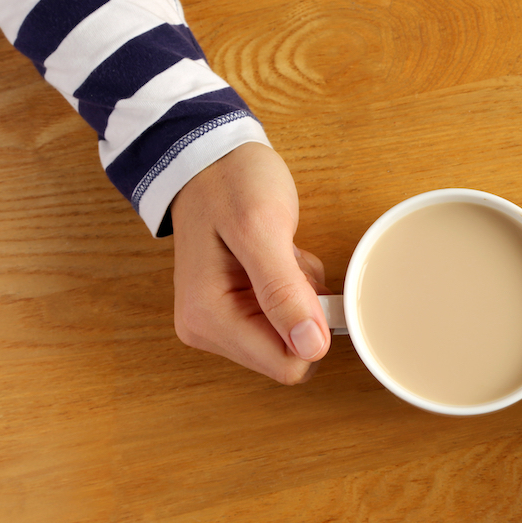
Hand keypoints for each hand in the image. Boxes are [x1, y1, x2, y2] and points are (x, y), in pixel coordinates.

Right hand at [170, 142, 330, 383]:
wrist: (211, 157)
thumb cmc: (230, 183)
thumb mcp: (261, 230)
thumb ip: (284, 293)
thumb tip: (311, 348)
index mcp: (208, 319)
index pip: (286, 365)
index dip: (312, 328)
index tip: (305, 282)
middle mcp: (208, 329)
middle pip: (290, 353)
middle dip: (305, 309)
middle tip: (288, 262)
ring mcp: (222, 319)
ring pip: (294, 334)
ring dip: (302, 294)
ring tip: (280, 253)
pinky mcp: (238, 307)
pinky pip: (288, 315)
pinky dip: (296, 286)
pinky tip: (279, 256)